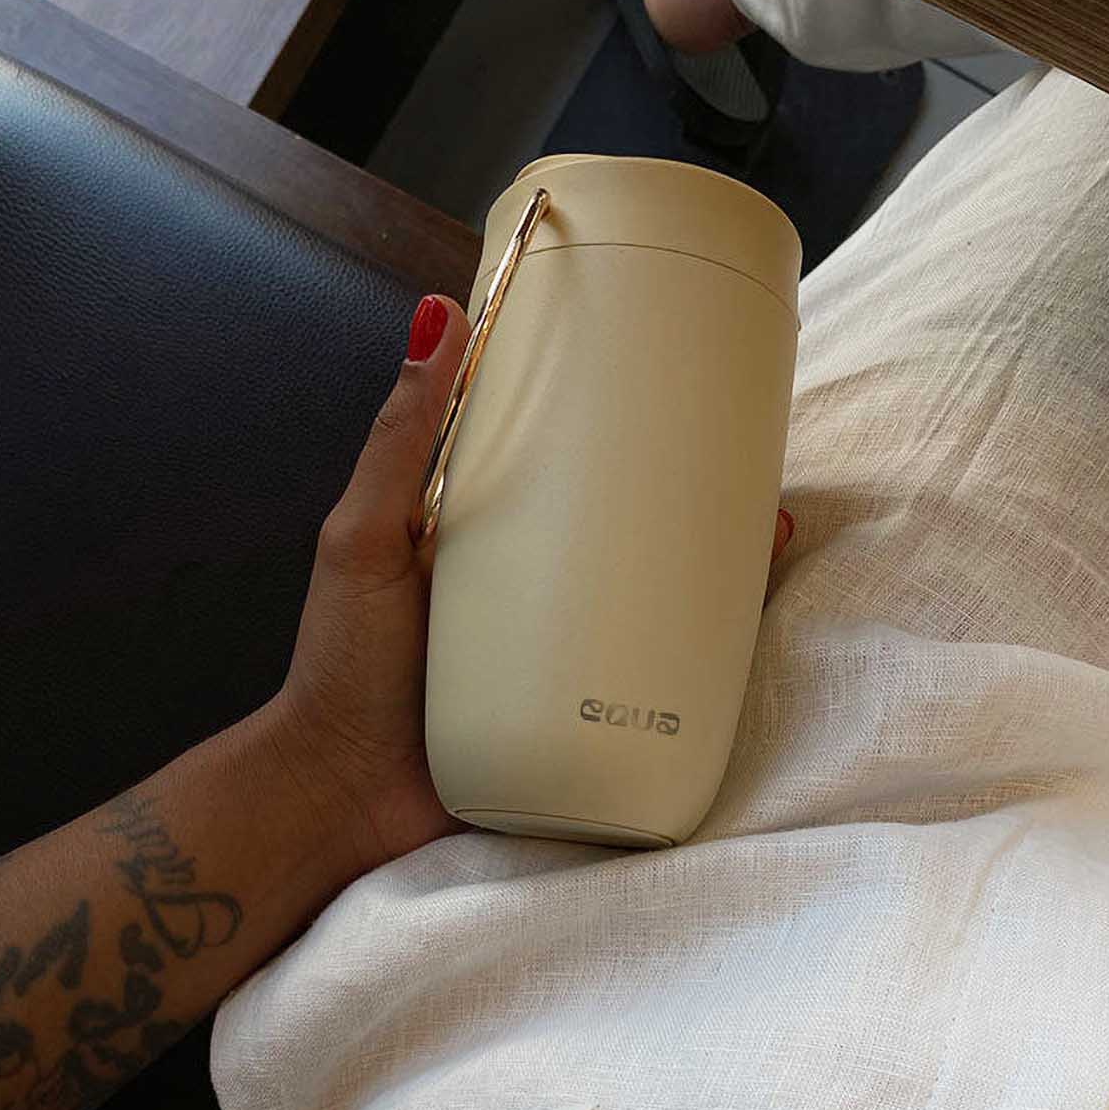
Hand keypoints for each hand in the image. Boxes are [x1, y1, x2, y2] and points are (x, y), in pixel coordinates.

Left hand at [267, 296, 795, 874]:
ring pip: (649, 599)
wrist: (343, 795)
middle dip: (694, 504)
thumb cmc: (343, 660)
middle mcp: (530, 586)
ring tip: (766, 541)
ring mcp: (557, 650)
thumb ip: (399, 439)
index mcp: (486, 534)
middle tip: (753, 482)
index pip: (567, 469)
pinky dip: (690, 651)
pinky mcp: (575, 711)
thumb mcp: (365, 536)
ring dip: (711, 571)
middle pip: (625, 532)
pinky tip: (736, 634)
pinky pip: (644, 674)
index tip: (680, 397)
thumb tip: (437, 315)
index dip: (625, 433)